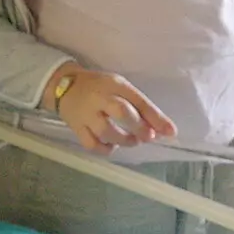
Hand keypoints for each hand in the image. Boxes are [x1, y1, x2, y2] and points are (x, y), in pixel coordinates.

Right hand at [46, 68, 175, 153]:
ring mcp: (86, 114)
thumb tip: (161, 128)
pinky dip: (104, 149)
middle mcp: (100, 98)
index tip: (170, 131)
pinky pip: (91, 143)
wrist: (63, 86)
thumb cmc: (99, 87)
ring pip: (106, 130)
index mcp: (114, 84)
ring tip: (132, 141)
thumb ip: (138, 106)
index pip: (138, 100)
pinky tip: (112, 147)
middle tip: (148, 137)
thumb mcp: (119, 87)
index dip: (156, 117)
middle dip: (139, 127)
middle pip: (121, 112)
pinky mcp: (76, 127)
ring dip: (124, 140)